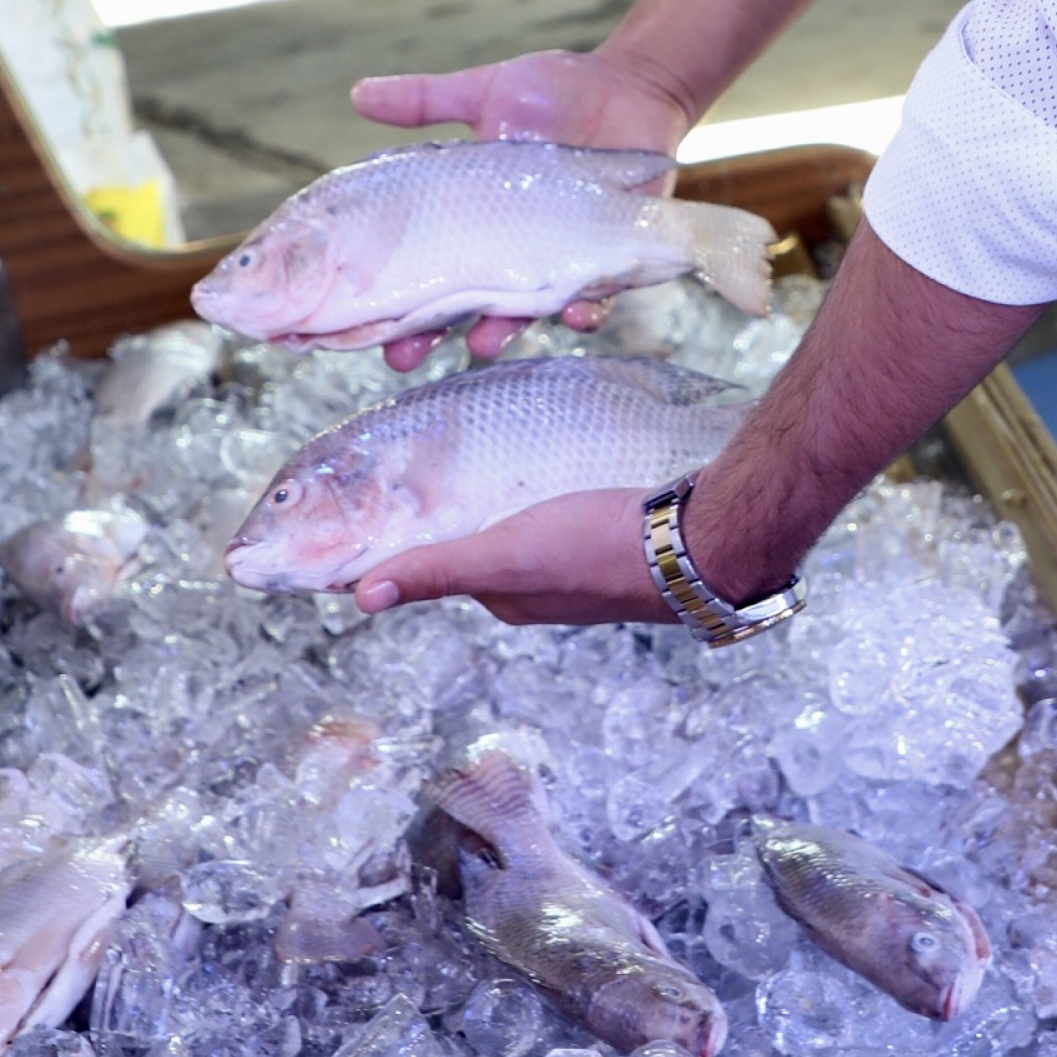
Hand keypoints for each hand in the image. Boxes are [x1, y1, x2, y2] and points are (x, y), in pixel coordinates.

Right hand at [350, 47, 688, 369]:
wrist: (631, 87)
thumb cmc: (557, 92)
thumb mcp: (484, 90)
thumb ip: (424, 99)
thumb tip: (357, 93)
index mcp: (471, 216)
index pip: (422, 266)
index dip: (391, 295)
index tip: (356, 318)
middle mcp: (507, 248)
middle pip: (458, 303)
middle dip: (428, 334)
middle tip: (400, 355)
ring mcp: (554, 259)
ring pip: (520, 312)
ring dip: (500, 331)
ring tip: (480, 343)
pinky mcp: (604, 259)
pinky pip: (595, 298)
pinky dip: (586, 310)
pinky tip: (574, 315)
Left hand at [352, 488, 664, 625]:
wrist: (696, 543)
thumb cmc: (596, 552)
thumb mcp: (503, 557)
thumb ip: (437, 570)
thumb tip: (359, 597)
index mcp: (506, 600)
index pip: (443, 565)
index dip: (415, 533)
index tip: (385, 496)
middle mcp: (539, 590)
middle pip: (481, 548)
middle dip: (457, 514)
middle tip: (429, 463)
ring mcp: (578, 565)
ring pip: (522, 531)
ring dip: (503, 502)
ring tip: (485, 457)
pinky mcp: (612, 537)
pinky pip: (560, 515)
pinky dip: (542, 495)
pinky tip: (547, 466)